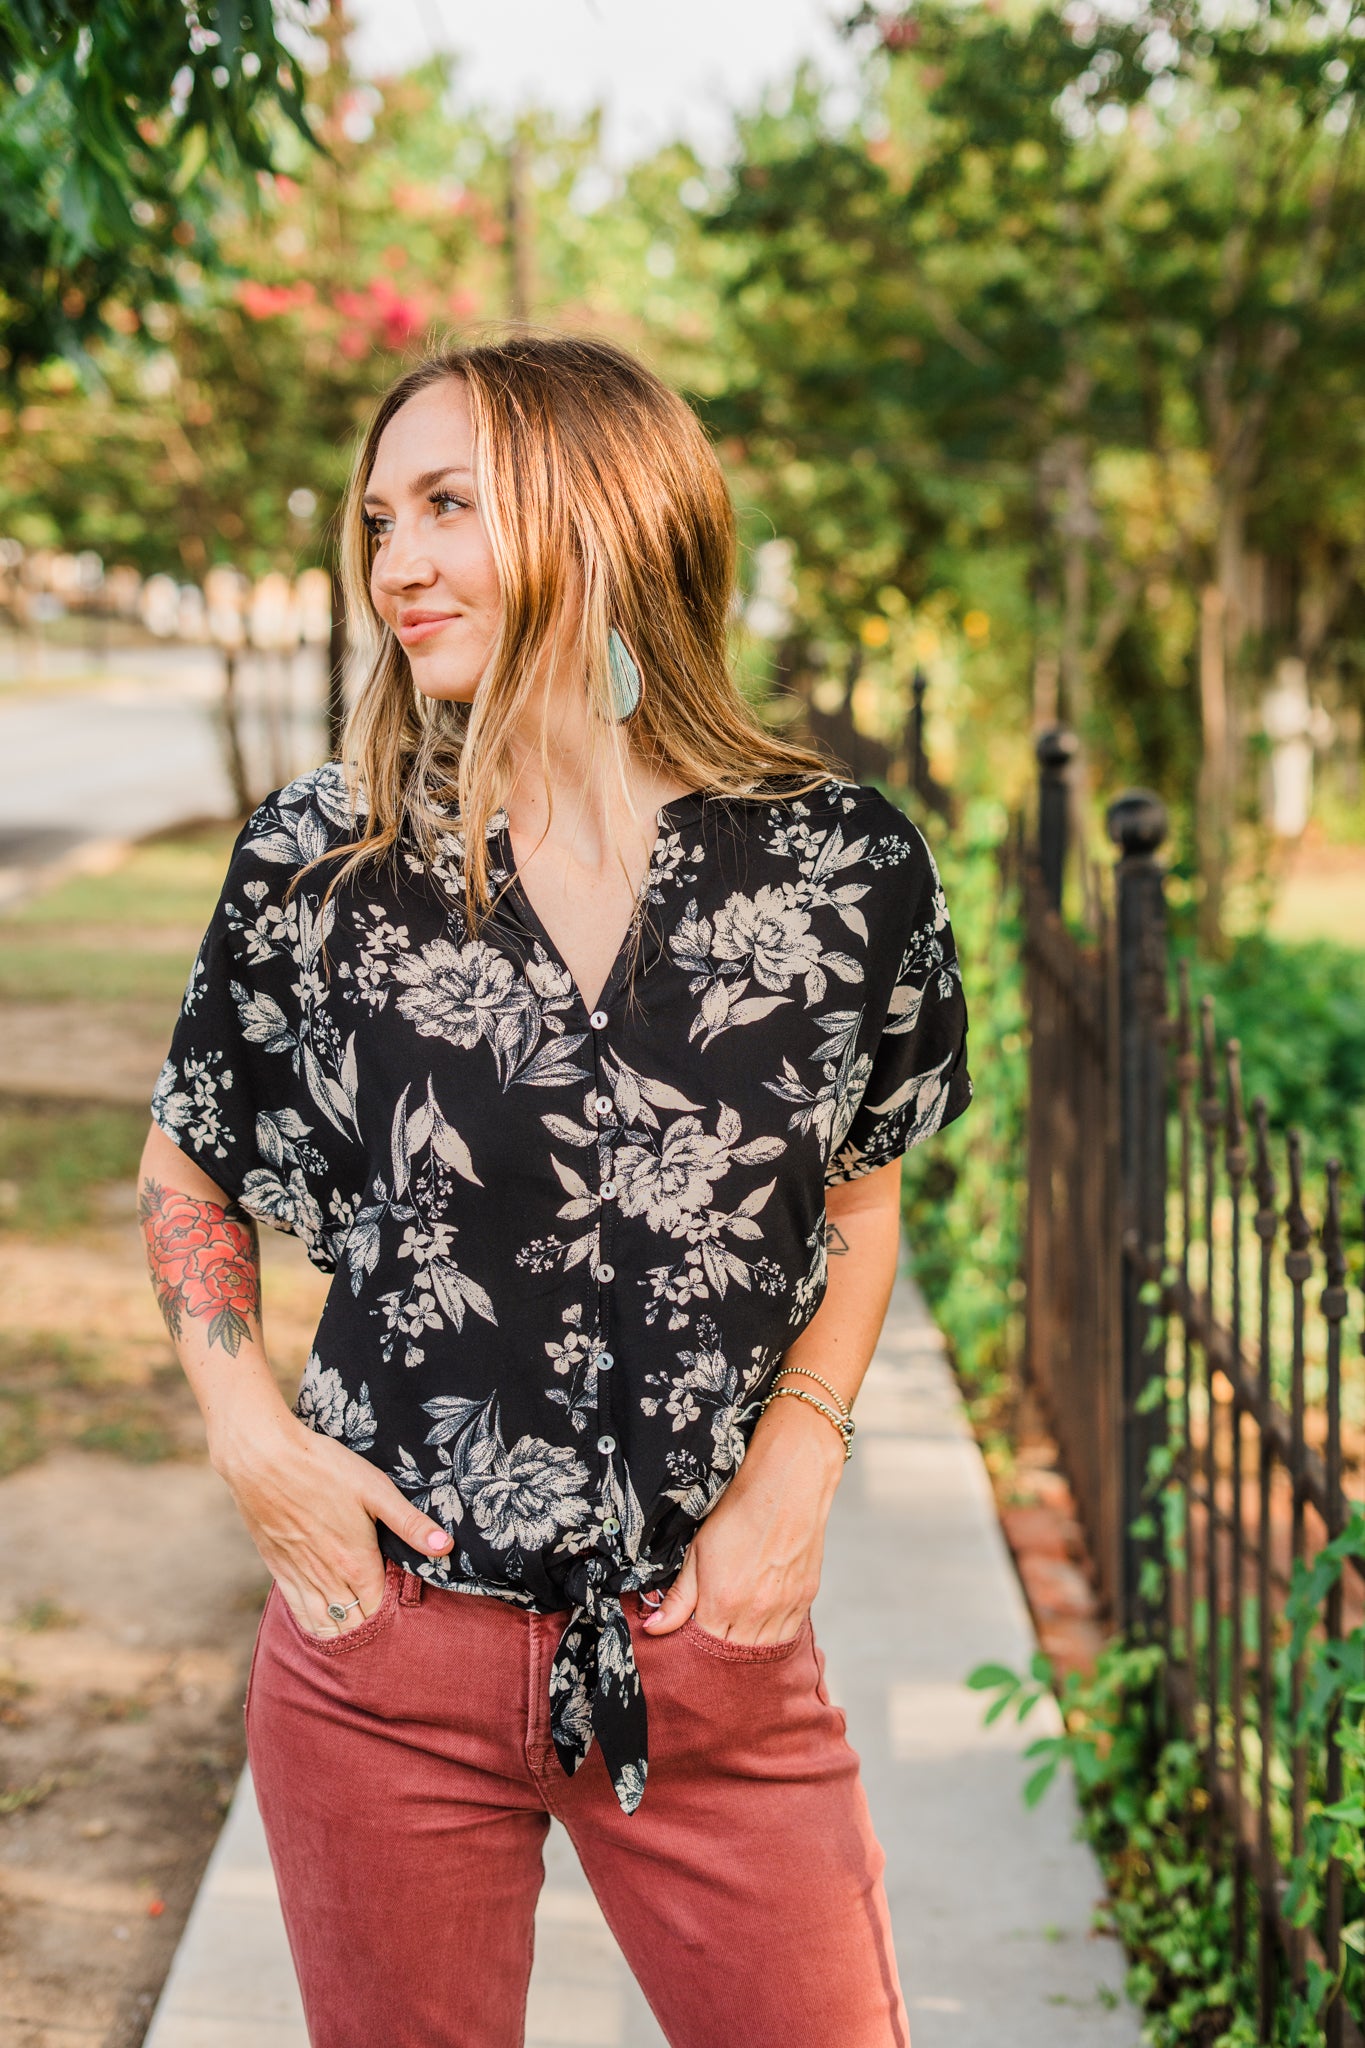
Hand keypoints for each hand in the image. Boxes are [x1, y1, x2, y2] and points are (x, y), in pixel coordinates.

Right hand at [213, 1410, 452, 1635]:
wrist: (263, 1460)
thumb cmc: (323, 1468)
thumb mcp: (375, 1490)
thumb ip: (410, 1523)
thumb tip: (445, 1547)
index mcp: (357, 1563)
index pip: (381, 1610)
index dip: (395, 1617)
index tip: (408, 1616)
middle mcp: (329, 1578)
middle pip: (355, 1623)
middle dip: (372, 1631)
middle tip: (388, 1632)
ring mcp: (301, 1576)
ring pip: (326, 1624)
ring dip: (344, 1633)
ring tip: (360, 1636)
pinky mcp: (279, 1569)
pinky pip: (298, 1612)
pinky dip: (314, 1626)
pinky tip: (323, 1627)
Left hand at [641, 1389, 843, 1645]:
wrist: (787, 1486)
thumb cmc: (738, 1513)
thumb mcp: (697, 1552)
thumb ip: (678, 1597)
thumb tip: (654, 1628)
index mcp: (723, 1603)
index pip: (704, 1649)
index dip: (695, 1647)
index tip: (691, 1639)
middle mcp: (756, 1613)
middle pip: (734, 1656)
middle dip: (721, 1654)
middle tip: (713, 1638)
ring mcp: (784, 1608)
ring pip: (763, 1652)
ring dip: (748, 1649)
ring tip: (737, 1632)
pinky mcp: (806, 1599)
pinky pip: (788, 1636)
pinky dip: (773, 1637)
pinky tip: (763, 1624)